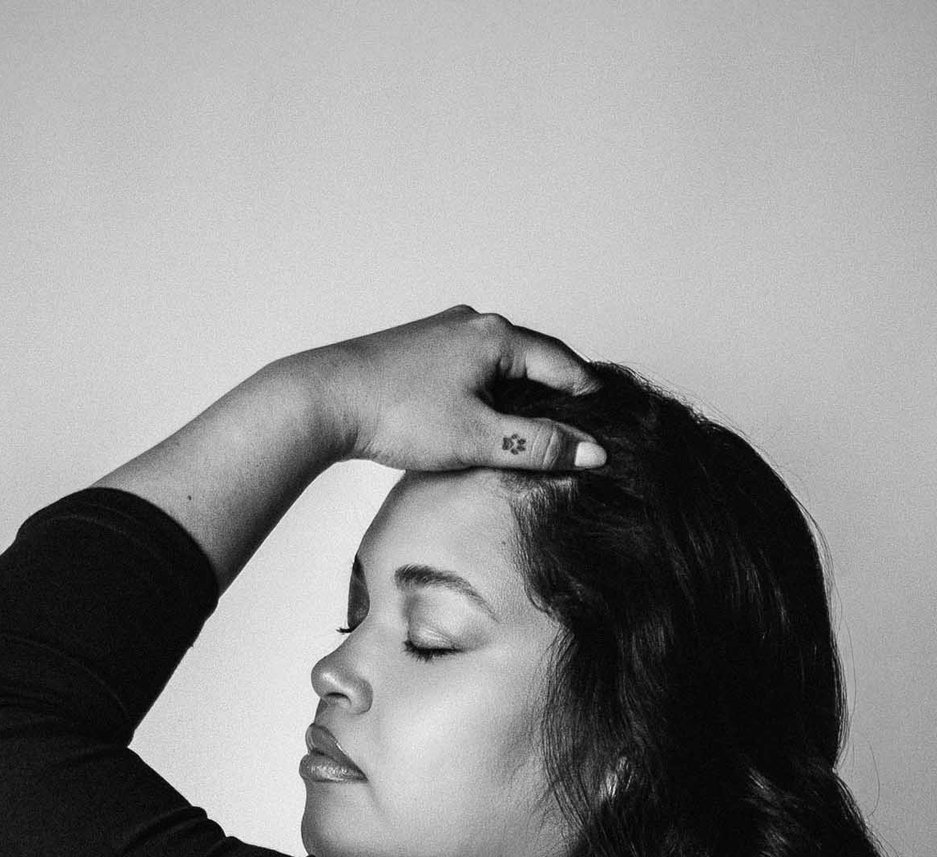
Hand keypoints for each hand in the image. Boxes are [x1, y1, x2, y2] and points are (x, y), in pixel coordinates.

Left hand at [303, 307, 607, 476]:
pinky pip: (475, 367)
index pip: (564, 365)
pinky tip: (488, 418)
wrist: (327, 400)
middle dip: (559, 394)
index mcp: (498, 336)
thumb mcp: (479, 438)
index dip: (588, 398)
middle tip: (582, 430)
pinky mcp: (423, 349)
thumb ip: (539, 446)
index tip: (609, 424)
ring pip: (503, 364)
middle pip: (535, 360)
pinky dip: (492, 392)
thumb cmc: (399, 414)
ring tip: (539, 430)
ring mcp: (446, 333)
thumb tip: (593, 454)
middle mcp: (475, 323)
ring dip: (523, 394)